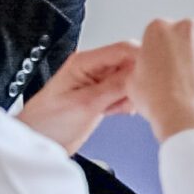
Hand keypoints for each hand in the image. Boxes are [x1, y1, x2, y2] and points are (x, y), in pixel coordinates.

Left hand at [17, 40, 139, 154]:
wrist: (36, 144)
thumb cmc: (46, 123)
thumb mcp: (85, 104)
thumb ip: (115, 87)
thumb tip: (141, 73)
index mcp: (84, 62)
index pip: (123, 49)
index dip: (143, 58)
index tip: (156, 73)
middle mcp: (93, 69)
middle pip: (131, 63)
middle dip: (139, 79)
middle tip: (139, 95)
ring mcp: (98, 84)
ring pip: (131, 80)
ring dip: (133, 94)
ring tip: (122, 106)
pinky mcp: (102, 98)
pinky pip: (126, 94)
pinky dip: (128, 103)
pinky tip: (119, 111)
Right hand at [128, 19, 193, 139]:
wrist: (188, 117)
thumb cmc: (162, 102)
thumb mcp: (133, 81)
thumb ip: (141, 64)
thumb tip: (147, 66)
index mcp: (159, 30)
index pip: (163, 34)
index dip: (165, 53)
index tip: (168, 65)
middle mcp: (187, 27)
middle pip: (188, 36)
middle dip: (188, 53)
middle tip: (185, 77)